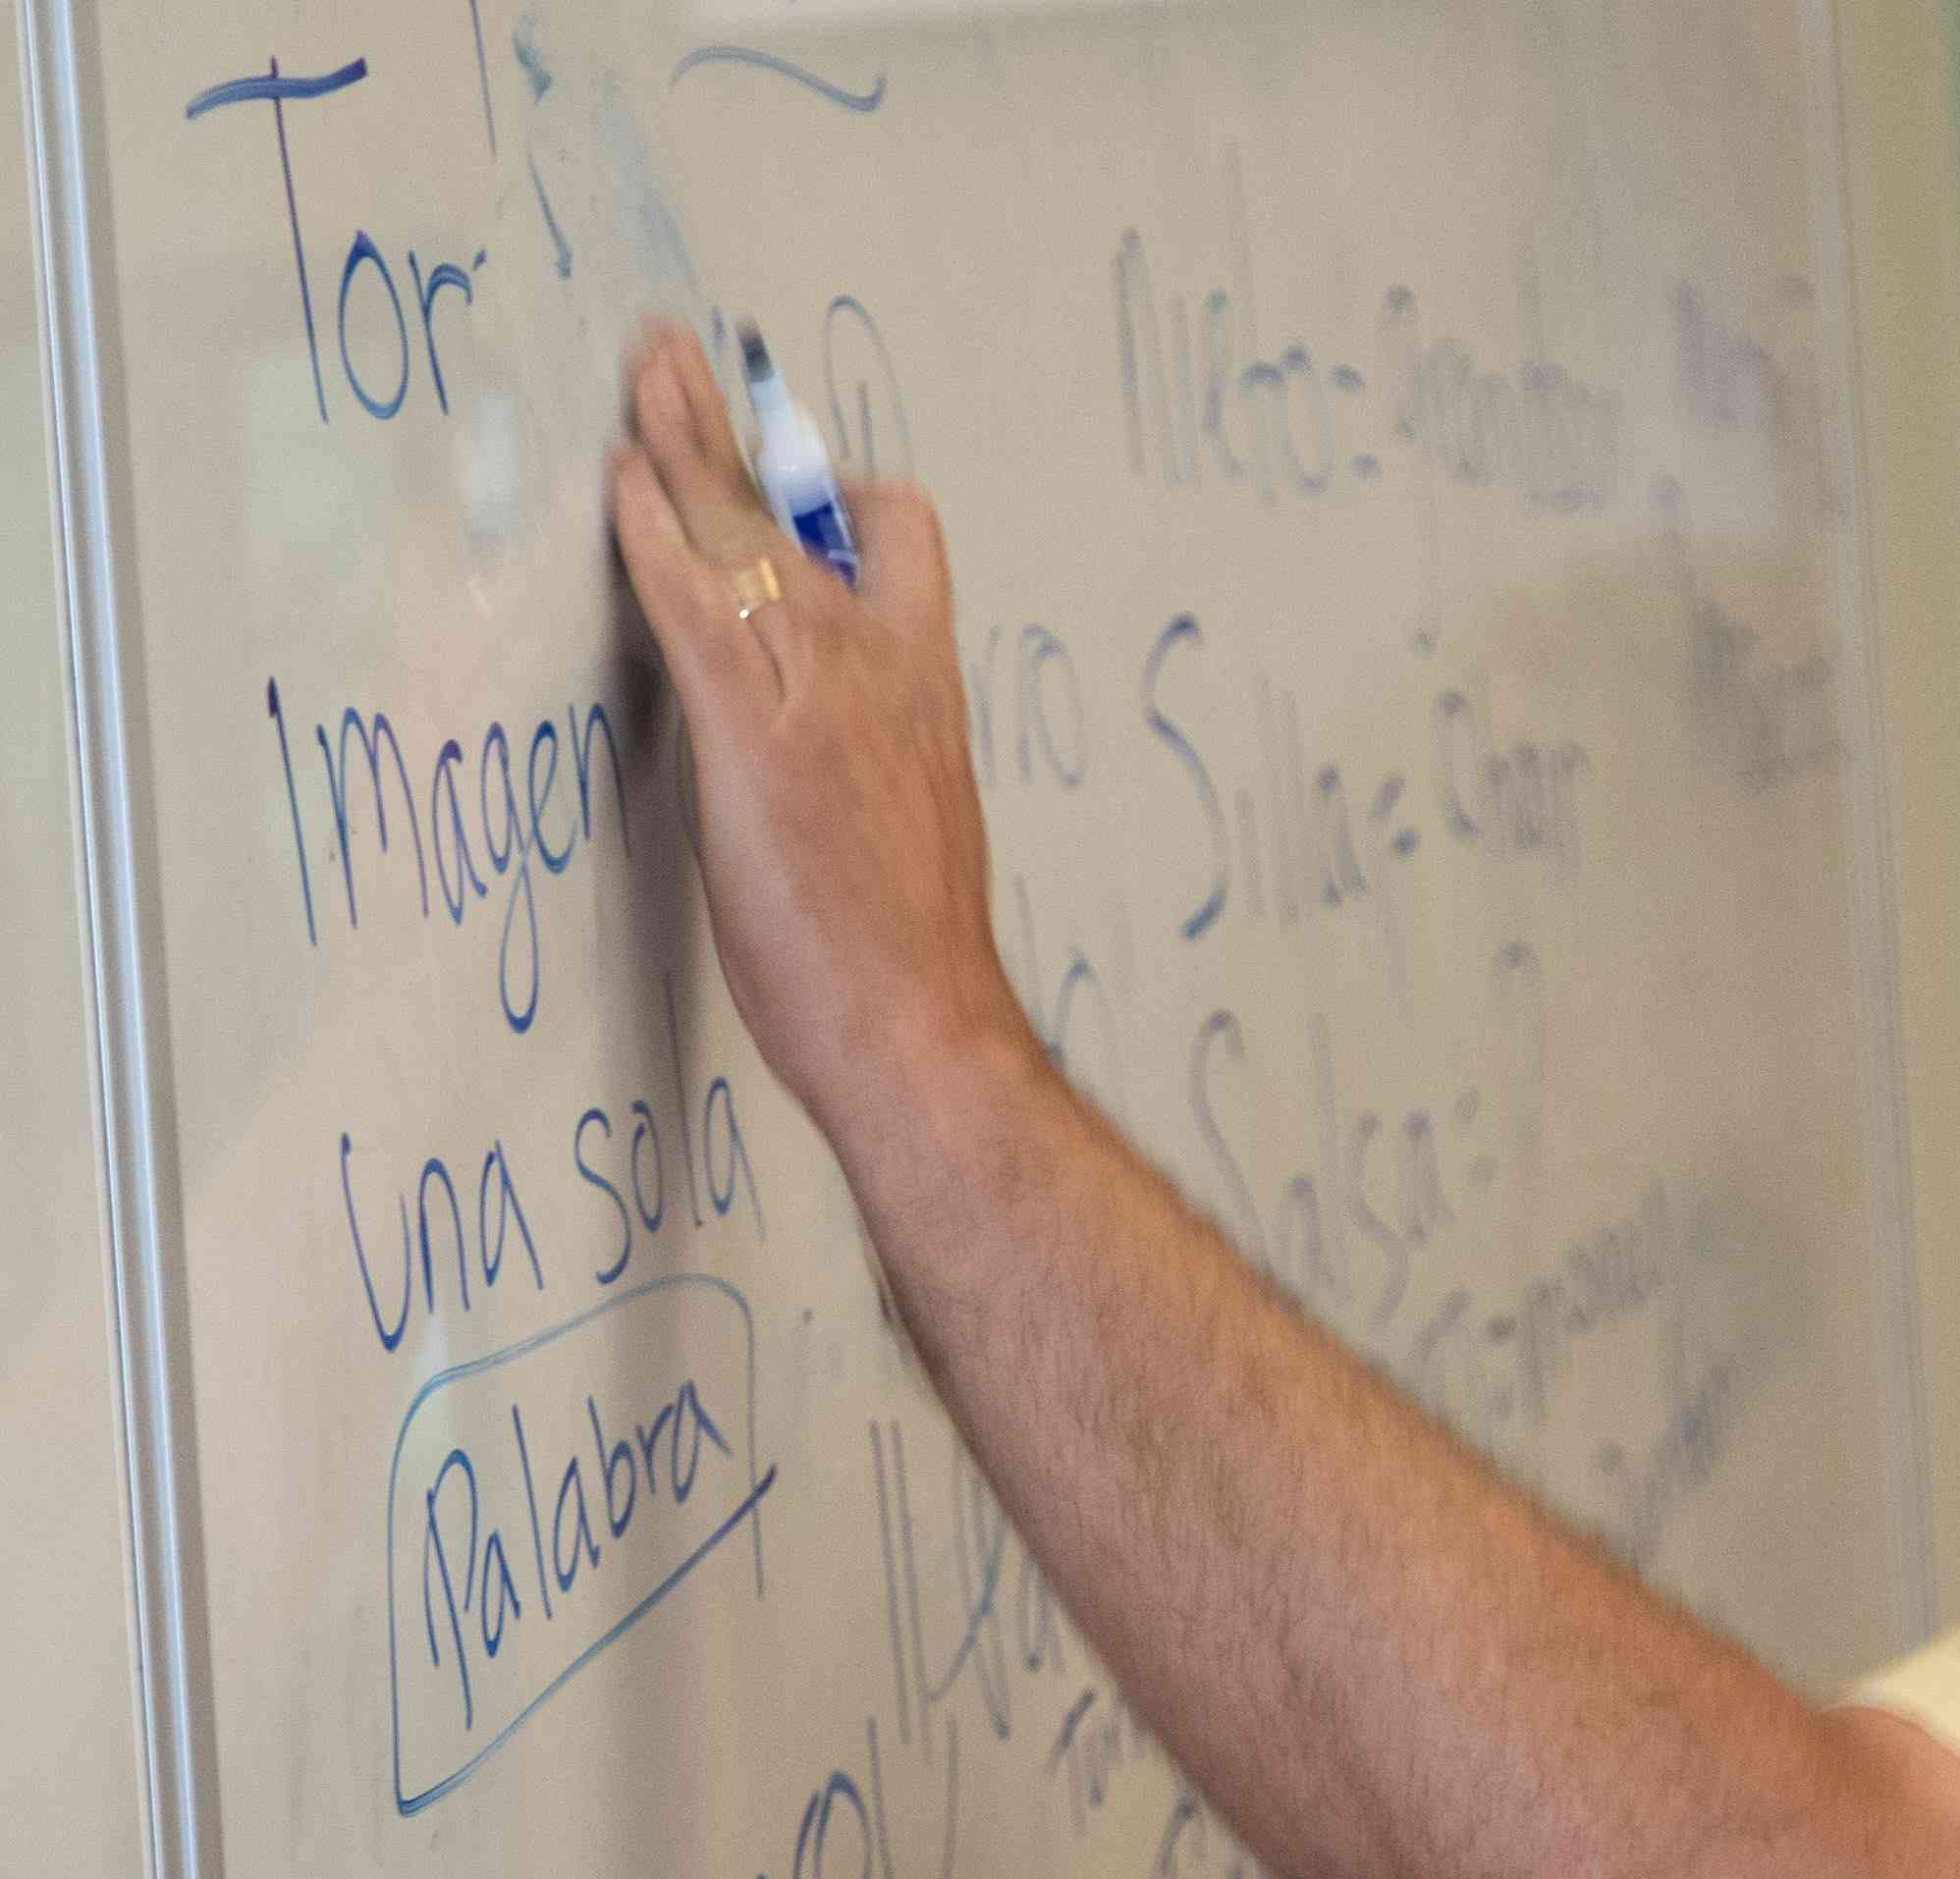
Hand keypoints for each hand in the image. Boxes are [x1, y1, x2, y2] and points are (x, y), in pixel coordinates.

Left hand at [607, 320, 1033, 1147]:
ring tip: (642, 378)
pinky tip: (619, 485)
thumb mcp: (909, 828)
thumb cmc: (912, 956)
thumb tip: (823, 747)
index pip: (900, 538)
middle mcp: (883, 664)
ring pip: (744, 531)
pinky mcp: (757, 732)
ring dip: (682, 442)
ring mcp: (821, 690)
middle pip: (806, 507)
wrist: (924, 1025)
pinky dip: (655, 530)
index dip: (835, 487)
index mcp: (925, 686)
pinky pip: (696, 600)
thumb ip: (867, 759)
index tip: (788, 456)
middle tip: (676, 359)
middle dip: (734, 424)